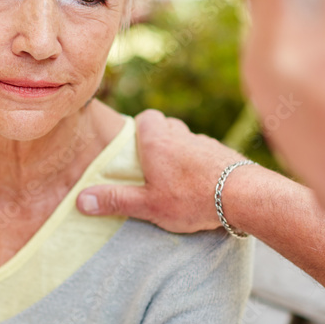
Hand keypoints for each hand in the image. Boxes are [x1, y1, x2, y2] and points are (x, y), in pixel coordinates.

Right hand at [76, 109, 245, 232]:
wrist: (243, 195)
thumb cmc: (192, 199)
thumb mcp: (148, 206)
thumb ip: (115, 201)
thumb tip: (81, 200)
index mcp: (158, 141)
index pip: (147, 117)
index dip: (140, 128)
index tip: (135, 147)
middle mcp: (182, 136)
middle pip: (168, 126)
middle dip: (159, 140)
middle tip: (153, 166)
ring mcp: (206, 143)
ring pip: (188, 140)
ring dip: (181, 153)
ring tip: (177, 180)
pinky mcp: (225, 155)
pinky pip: (207, 154)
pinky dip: (201, 164)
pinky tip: (202, 185)